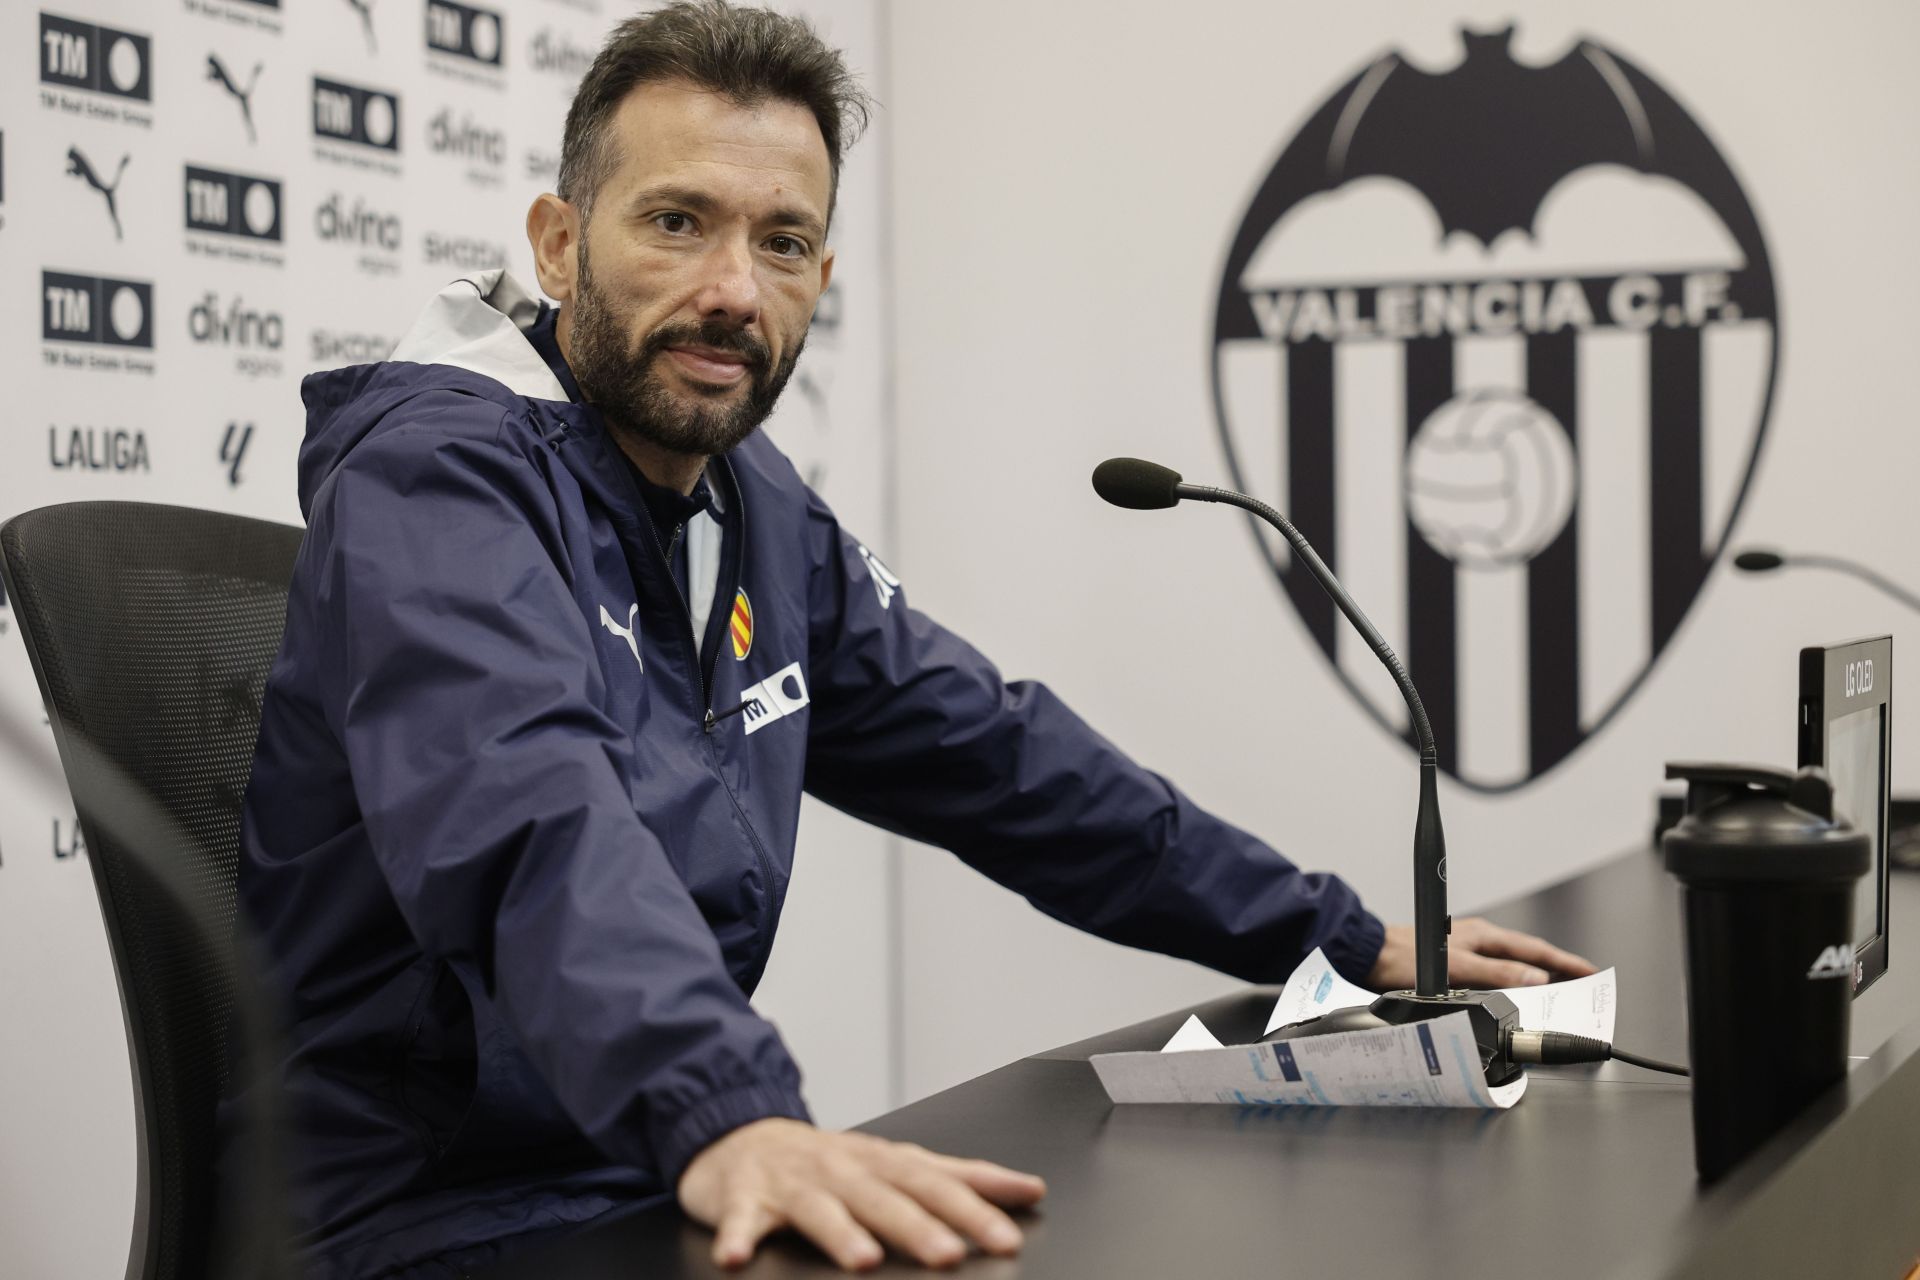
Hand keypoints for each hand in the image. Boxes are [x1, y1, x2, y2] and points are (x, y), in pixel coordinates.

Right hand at [678, 1117, 1046, 1270]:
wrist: (742, 1137)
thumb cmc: (830, 1161)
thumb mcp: (897, 1163)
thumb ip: (962, 1178)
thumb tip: (1030, 1190)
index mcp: (883, 1163)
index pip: (936, 1184)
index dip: (973, 1210)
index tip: (1007, 1236)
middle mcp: (843, 1170)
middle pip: (885, 1198)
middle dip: (918, 1227)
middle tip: (949, 1254)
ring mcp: (794, 1182)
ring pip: (819, 1209)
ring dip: (841, 1234)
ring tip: (864, 1260)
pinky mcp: (744, 1197)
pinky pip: (740, 1218)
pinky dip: (737, 1235)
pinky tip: (736, 1256)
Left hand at [1366, 917, 1596, 990]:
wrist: (1371, 956)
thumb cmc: (1404, 958)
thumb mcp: (1458, 969)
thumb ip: (1497, 974)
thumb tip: (1535, 978)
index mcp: (1484, 936)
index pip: (1536, 950)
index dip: (1565, 962)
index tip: (1589, 971)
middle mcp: (1479, 940)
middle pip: (1529, 955)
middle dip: (1558, 968)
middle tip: (1583, 982)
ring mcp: (1469, 949)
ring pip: (1513, 963)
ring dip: (1536, 976)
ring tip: (1558, 990)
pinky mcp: (1457, 962)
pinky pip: (1496, 971)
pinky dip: (1513, 981)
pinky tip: (1514, 993)